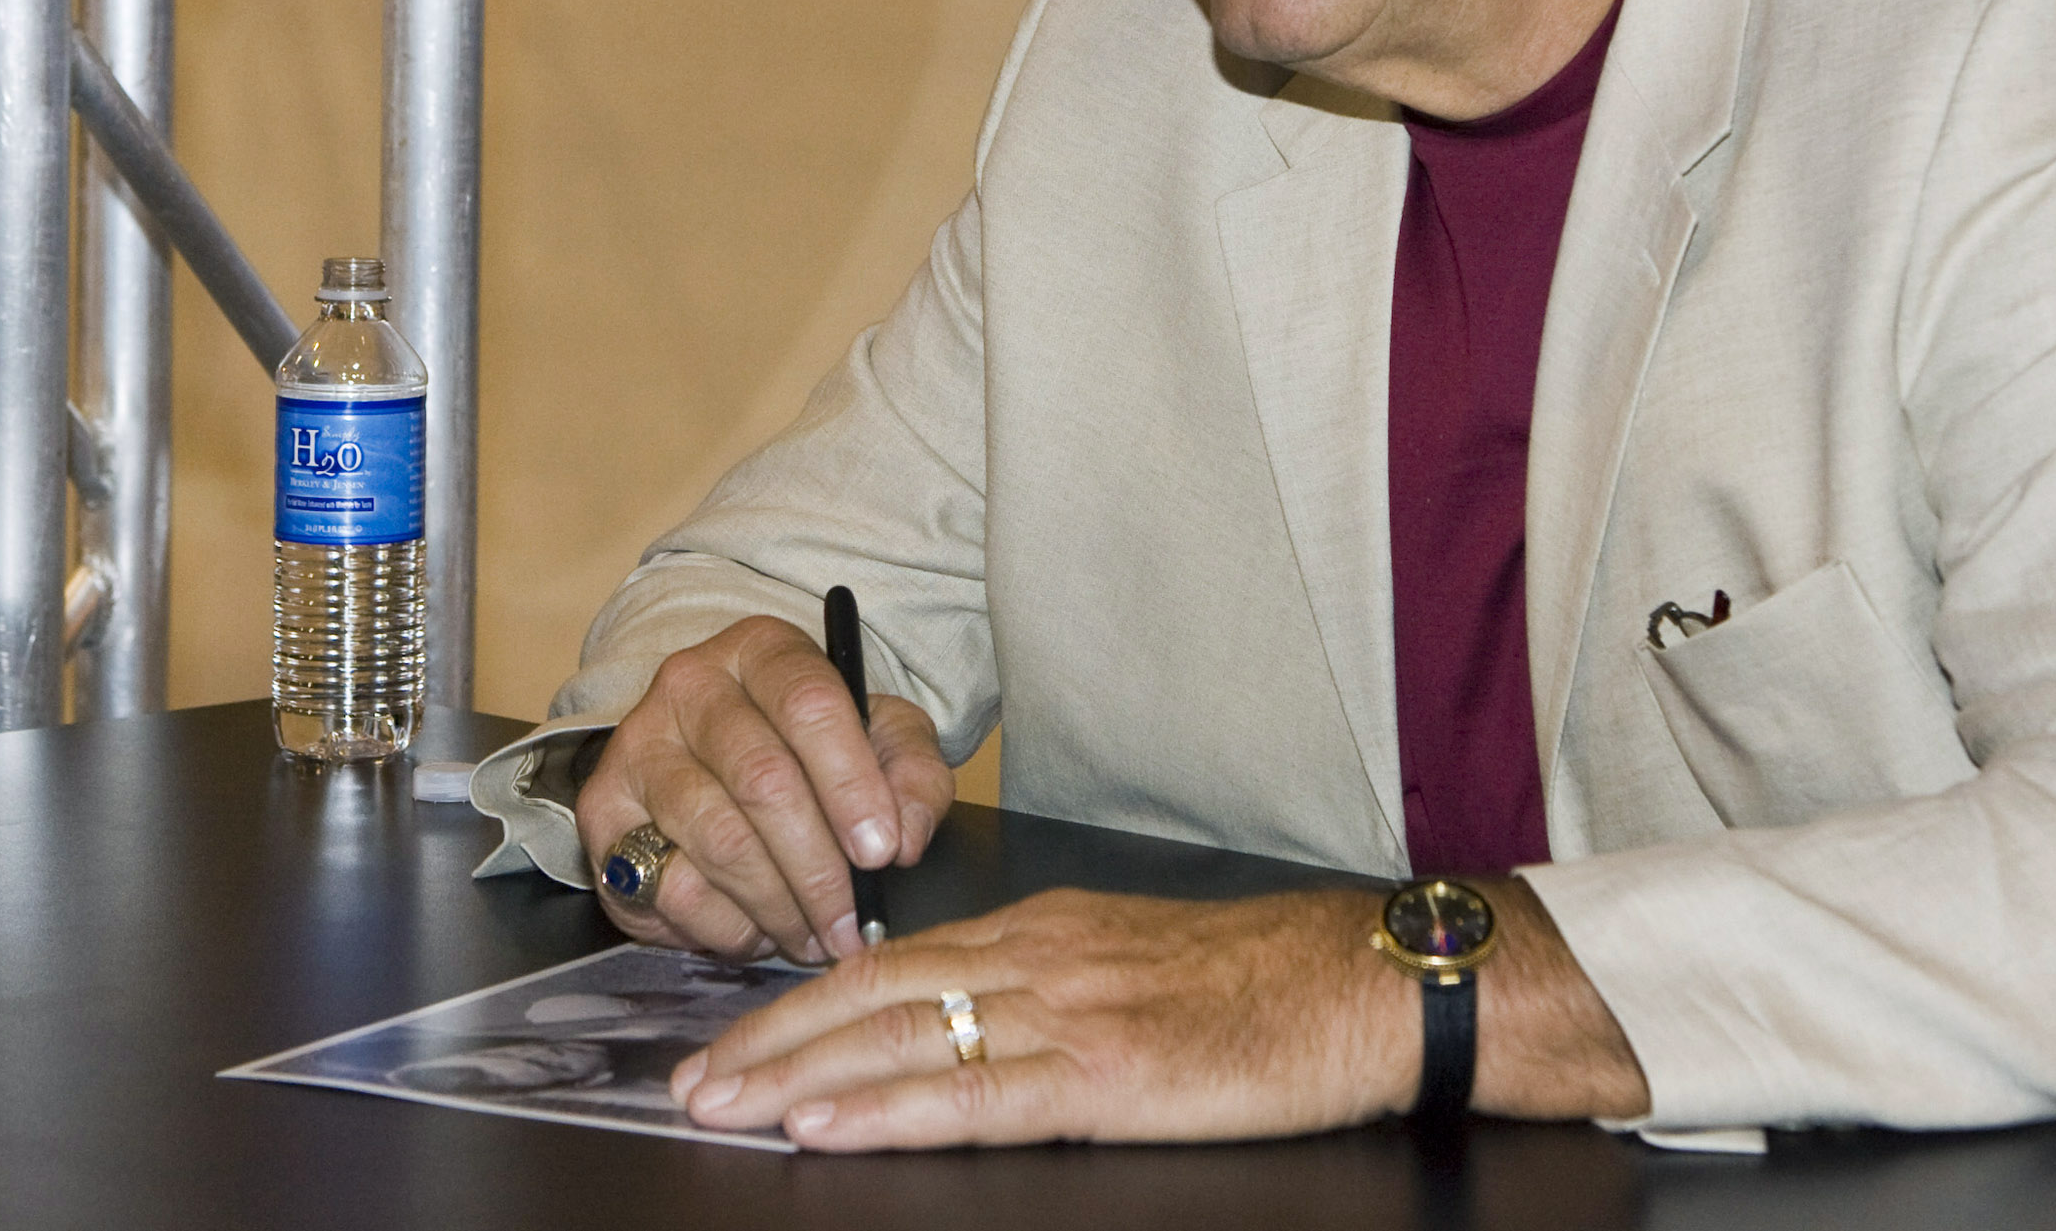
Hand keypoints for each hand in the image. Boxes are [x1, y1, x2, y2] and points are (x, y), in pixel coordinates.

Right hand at [575, 615, 955, 964]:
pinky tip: (757, 928)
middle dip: (819, 869)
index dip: (851, 784)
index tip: (884, 851)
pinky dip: (726, 925)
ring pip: (719, 841)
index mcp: (764, 650)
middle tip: (851, 923)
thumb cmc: (812, 750)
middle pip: (763, 782)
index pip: (809, 705)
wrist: (715, 761)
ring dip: (778, 905)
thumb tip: (906, 839)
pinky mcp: (603, 813)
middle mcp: (690, 686)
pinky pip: (670, 887)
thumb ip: (912, 777)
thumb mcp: (882, 741)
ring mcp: (638, 747)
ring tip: (814, 935)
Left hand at [670, 879, 1649, 1149]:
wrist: (1368, 982)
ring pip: (907, 1039)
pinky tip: (829, 1127)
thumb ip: (1054, 977)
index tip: (730, 1039)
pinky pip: (977, 1096)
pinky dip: (890, 1112)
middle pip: (877, 993)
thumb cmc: (1269, 980)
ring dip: (800, 1078)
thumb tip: (968, 1010)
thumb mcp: (1142, 956)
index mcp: (1051, 928)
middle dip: (771, 1040)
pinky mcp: (1113, 1075)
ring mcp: (1075, 1013)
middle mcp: (1046, 956)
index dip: (801, 1003)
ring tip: (723, 1109)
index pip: (896, 961)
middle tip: (687, 1085)